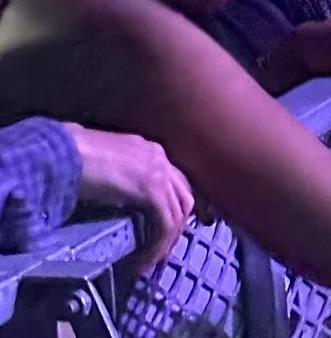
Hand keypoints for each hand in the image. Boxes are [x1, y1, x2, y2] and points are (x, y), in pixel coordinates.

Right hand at [66, 124, 192, 271]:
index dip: (172, 209)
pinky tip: (140, 262)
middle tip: (157, 252)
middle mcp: (159, 157)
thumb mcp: (105, 170)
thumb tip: (120, 206)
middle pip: (184, 197)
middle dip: (175, 228)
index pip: (174, 181)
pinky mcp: (152, 189)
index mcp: (148, 150)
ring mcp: (159, 170)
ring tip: (147, 262)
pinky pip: (165, 224)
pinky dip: (156, 247)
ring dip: (166, 242)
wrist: (64, 152)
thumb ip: (120, 184)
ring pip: (178, 213)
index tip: (161, 234)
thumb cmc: (72, 158)